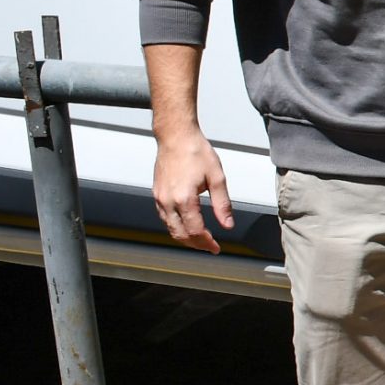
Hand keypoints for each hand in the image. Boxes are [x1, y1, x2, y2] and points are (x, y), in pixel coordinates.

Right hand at [152, 132, 233, 253]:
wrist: (176, 137)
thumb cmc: (196, 152)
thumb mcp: (217, 178)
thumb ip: (222, 204)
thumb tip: (228, 224)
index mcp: (184, 198)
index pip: (195, 231)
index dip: (207, 243)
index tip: (217, 247)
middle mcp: (168, 201)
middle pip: (180, 234)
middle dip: (196, 244)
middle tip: (210, 247)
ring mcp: (159, 198)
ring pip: (170, 228)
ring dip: (185, 237)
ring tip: (201, 239)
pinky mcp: (156, 194)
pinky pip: (164, 218)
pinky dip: (176, 227)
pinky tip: (187, 225)